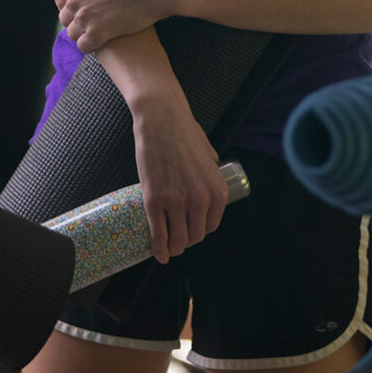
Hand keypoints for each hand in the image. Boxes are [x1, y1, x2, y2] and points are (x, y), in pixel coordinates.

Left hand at [50, 0, 174, 50]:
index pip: (60, 0)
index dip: (74, 3)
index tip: (90, 4)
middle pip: (65, 17)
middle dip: (78, 19)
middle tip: (98, 17)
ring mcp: (86, 17)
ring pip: (73, 33)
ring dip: (83, 33)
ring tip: (101, 28)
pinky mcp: (99, 33)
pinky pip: (84, 46)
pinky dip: (91, 45)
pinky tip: (104, 39)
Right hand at [132, 101, 227, 262]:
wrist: (162, 119)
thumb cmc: (184, 132)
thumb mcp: (209, 153)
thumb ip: (211, 171)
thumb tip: (210, 179)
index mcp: (217, 190)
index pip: (211, 226)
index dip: (200, 232)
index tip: (192, 232)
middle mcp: (200, 200)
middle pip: (194, 237)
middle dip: (186, 241)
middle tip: (178, 239)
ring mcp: (176, 202)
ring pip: (177, 240)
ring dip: (173, 248)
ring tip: (168, 248)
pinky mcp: (154, 202)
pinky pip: (158, 235)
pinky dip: (158, 248)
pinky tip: (158, 253)